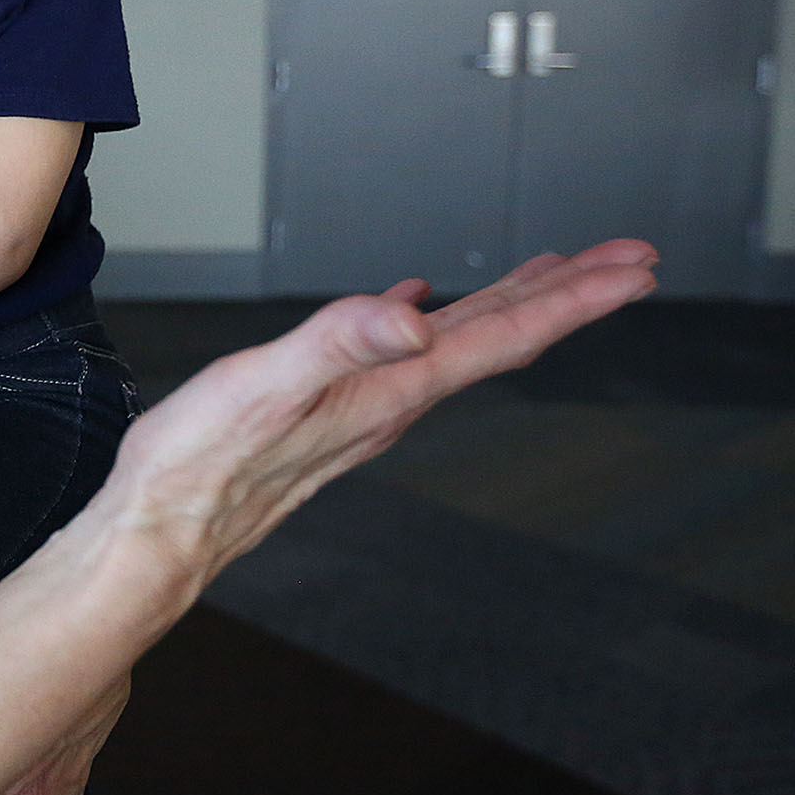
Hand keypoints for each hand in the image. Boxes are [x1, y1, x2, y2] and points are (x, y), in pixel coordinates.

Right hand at [95, 241, 658, 593]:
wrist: (157, 534)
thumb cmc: (199, 465)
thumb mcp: (263, 387)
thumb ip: (338, 343)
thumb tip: (416, 315)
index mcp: (390, 392)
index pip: (505, 336)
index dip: (575, 298)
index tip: (637, 268)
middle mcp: (392, 403)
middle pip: (503, 340)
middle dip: (569, 297)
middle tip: (630, 260)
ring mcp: (365, 409)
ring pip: (462, 347)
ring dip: (514, 307)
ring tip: (553, 274)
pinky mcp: (331, 411)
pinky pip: (405, 355)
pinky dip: (432, 322)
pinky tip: (418, 307)